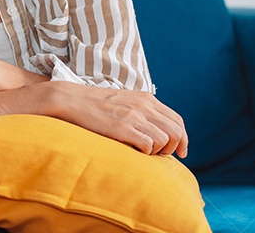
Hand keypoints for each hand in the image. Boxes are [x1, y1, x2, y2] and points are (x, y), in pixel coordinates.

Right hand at [42, 82, 188, 157]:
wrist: (71, 100)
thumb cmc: (96, 105)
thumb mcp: (125, 101)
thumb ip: (143, 111)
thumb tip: (159, 131)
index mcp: (146, 99)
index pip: (177, 120)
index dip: (183, 138)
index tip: (180, 151)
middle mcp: (144, 106)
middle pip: (176, 131)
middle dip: (174, 147)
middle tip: (163, 155)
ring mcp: (134, 116)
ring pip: (165, 140)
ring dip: (158, 151)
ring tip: (144, 152)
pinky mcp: (123, 127)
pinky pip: (149, 146)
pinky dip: (146, 153)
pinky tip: (134, 150)